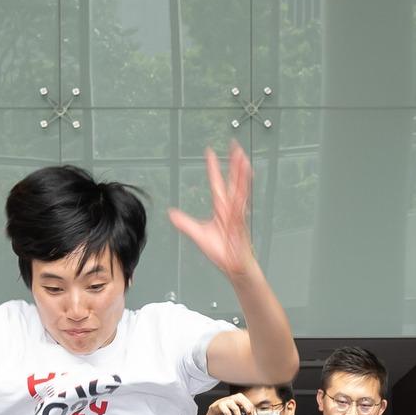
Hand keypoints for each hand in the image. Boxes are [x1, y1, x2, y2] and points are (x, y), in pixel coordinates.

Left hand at [169, 142, 256, 279]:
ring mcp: (236, 216)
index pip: (217, 183)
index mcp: (222, 209)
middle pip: (233, 182)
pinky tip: (243, 188)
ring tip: (243, 160)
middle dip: (234, 164)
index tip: (210, 153)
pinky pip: (239, 208)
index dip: (213, 168)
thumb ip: (185, 222)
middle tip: (235, 147)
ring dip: (242, 175)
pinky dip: (241, 197)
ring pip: (239, 191)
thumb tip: (171, 213)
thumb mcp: (199, 234)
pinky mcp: (239, 225)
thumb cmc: (223, 252)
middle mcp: (231, 209)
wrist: (234, 267)